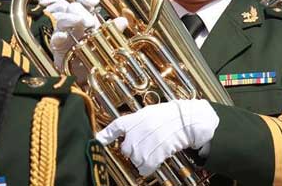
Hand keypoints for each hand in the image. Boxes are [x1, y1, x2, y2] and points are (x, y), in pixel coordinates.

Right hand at [46, 0, 126, 68]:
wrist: (88, 72)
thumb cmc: (97, 52)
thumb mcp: (108, 40)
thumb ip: (114, 30)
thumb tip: (123, 21)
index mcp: (85, 16)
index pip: (81, 0)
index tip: (94, 2)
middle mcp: (73, 22)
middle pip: (71, 7)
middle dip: (81, 11)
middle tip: (91, 23)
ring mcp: (63, 33)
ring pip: (61, 19)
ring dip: (71, 19)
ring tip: (82, 24)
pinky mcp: (57, 47)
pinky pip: (54, 38)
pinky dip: (58, 35)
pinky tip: (63, 36)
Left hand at [96, 99, 219, 176]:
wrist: (185, 121)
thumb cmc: (170, 115)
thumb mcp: (148, 113)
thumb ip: (134, 123)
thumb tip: (127, 133)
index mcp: (131, 120)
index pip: (112, 130)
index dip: (103, 137)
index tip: (96, 141)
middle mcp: (132, 135)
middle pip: (125, 150)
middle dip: (134, 149)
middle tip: (147, 143)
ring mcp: (140, 147)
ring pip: (135, 160)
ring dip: (144, 158)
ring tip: (155, 148)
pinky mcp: (149, 158)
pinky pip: (144, 169)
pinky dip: (149, 167)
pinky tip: (157, 158)